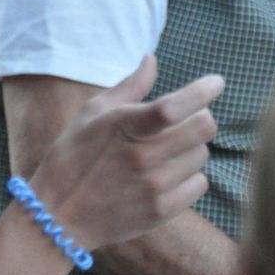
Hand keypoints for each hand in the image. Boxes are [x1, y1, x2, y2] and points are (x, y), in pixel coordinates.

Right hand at [29, 55, 219, 251]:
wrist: (58, 215)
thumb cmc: (73, 156)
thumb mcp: (91, 114)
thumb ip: (128, 87)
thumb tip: (151, 59)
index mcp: (122, 127)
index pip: (173, 107)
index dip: (201, 92)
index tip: (216, 82)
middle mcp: (141, 157)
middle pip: (203, 128)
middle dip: (200, 118)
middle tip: (187, 120)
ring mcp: (154, 186)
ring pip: (201, 155)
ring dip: (189, 149)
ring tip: (162, 153)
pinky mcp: (162, 211)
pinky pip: (199, 184)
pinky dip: (188, 176)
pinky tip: (164, 176)